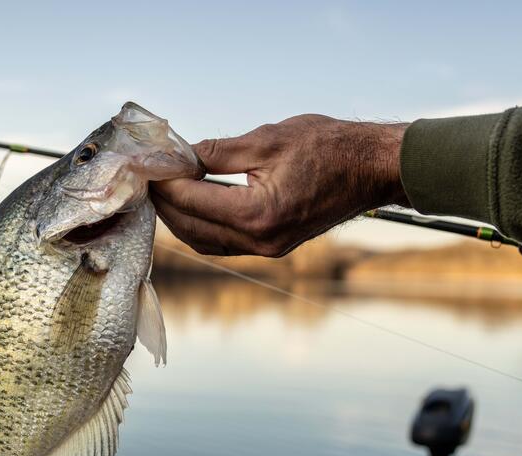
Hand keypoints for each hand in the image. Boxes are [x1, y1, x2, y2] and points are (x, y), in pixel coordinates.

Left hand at [150, 115, 409, 256]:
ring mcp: (267, 249)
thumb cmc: (329, 147)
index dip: (165, 183)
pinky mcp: (272, 247)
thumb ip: (218, 152)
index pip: (193, 202)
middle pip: (192, 229)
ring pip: (205, 242)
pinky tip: (192, 205)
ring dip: (181, 219)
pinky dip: (202, 226)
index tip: (148, 165)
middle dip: (166, 204)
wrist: (373, 169)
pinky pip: (224, 243)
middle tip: (149, 179)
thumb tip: (180, 156)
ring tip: (164, 191)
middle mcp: (260, 241)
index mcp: (258, 214)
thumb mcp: (268, 139)